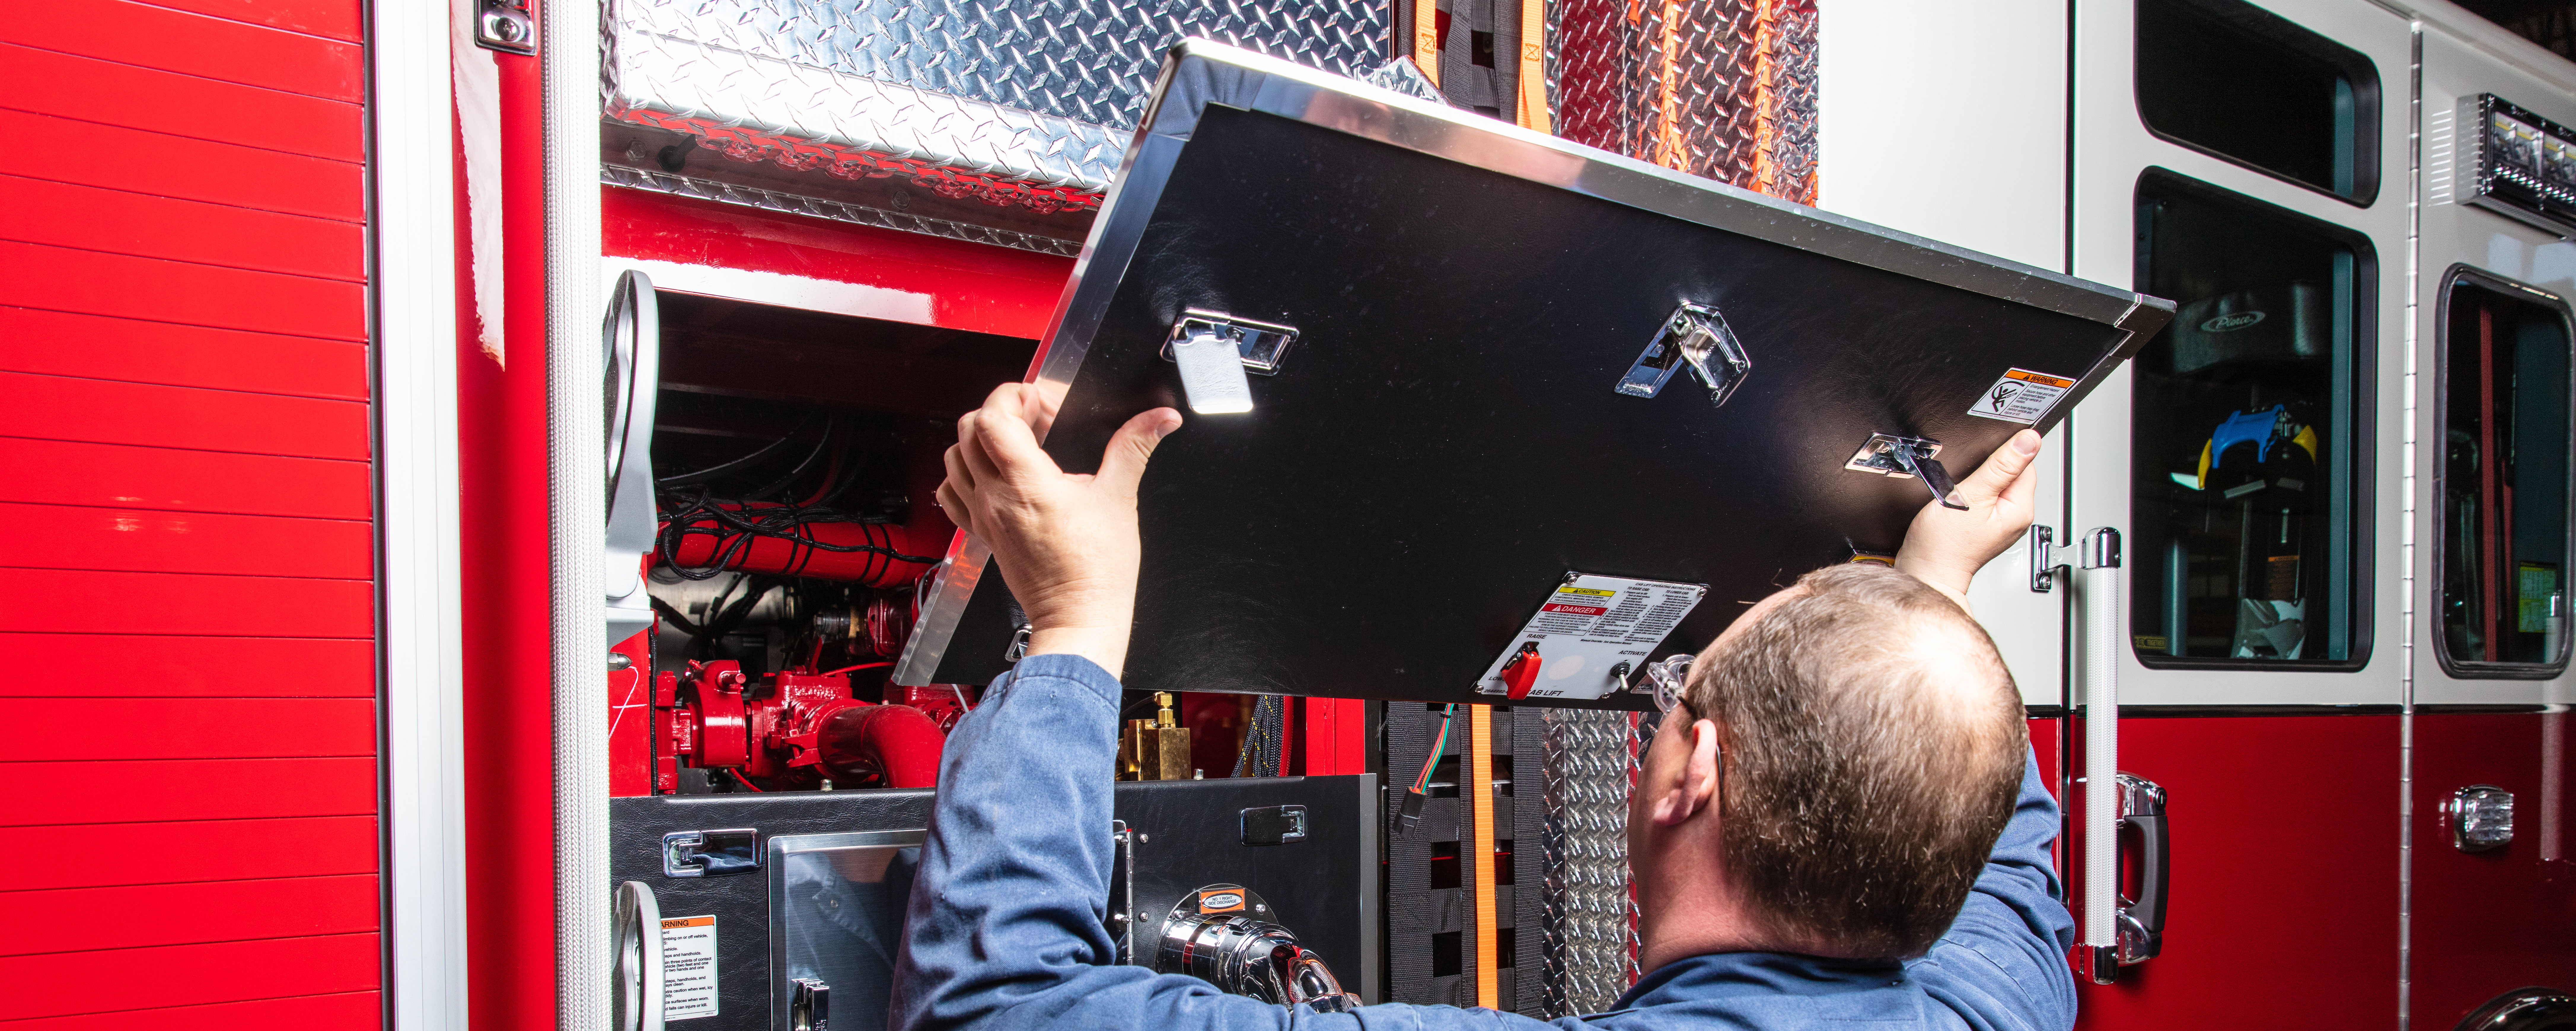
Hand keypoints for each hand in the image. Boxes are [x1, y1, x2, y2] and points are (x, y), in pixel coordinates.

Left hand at [936, 383, 1181, 678]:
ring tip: (1017, 443)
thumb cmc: (1096, 570)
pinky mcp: (983, 534)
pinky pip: (952, 494)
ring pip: (955, 458)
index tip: (1043, 401)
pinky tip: (993, 475)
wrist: (1079, 618)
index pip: (992, 417)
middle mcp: (994, 498)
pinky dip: (965, 474)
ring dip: (980, 440)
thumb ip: (1135, 448)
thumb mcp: (1119, 498)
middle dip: (1001, 411)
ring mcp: (983, 517)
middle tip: (1037, 418)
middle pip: (968, 430)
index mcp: (1025, 483)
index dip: (1014, 395)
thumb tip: (1160, 419)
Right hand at [1894, 428, 2042, 608]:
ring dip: (1979, 481)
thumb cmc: (1944, 543)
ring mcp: (2001, 523)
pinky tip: (1960, 502)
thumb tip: (2028, 440)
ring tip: (1961, 494)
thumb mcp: (1972, 495)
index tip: (1981, 460)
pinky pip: (1986, 498)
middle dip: (1988, 469)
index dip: (2002, 454)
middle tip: (1966, 483)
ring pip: (1997, 485)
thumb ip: (2001, 466)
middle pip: (2011, 473)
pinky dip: (1973, 494)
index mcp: (2020, 508)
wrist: (1925, 571)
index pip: (2025, 463)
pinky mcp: (1986, 525)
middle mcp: (2016, 517)